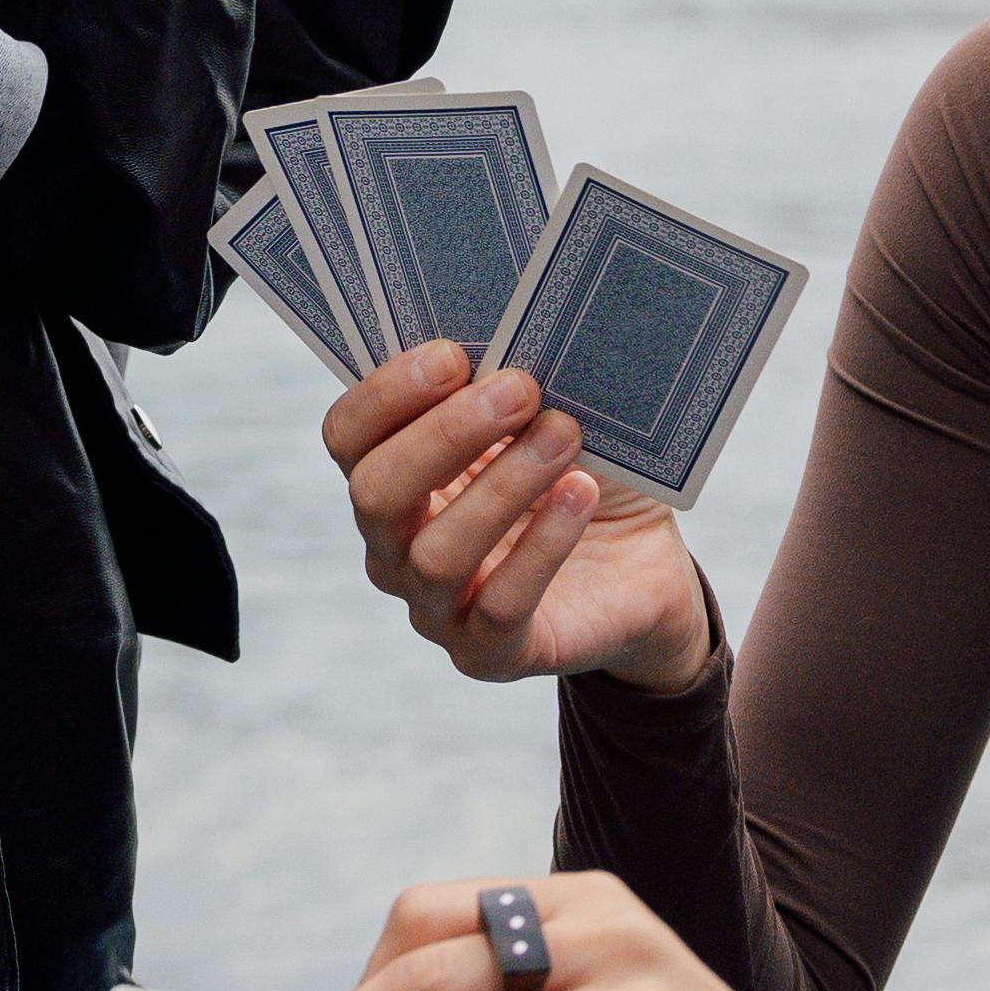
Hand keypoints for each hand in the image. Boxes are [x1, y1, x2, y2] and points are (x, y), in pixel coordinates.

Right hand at [322, 336, 722, 693]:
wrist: (641, 570)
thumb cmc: (578, 478)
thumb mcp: (541, 423)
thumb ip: (504, 387)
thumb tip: (504, 337)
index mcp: (395, 478)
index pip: (349, 439)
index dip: (386, 394)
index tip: (454, 354)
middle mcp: (396, 548)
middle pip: (375, 495)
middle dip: (445, 435)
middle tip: (521, 389)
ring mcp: (436, 608)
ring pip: (436, 554)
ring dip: (504, 486)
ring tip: (563, 436)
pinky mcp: (491, 654)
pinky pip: (499, 606)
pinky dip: (542, 545)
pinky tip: (579, 495)